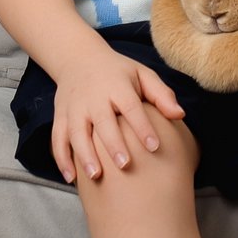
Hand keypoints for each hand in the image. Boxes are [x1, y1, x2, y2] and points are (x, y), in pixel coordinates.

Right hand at [52, 47, 187, 183]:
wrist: (78, 58)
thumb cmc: (118, 73)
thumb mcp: (142, 74)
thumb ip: (161, 94)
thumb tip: (180, 115)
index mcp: (116, 86)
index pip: (130, 106)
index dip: (142, 126)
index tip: (154, 146)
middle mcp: (93, 98)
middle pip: (102, 122)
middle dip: (112, 144)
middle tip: (125, 165)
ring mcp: (74, 108)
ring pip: (76, 133)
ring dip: (84, 155)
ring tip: (95, 176)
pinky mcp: (60, 117)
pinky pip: (58, 139)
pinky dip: (62, 159)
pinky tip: (72, 179)